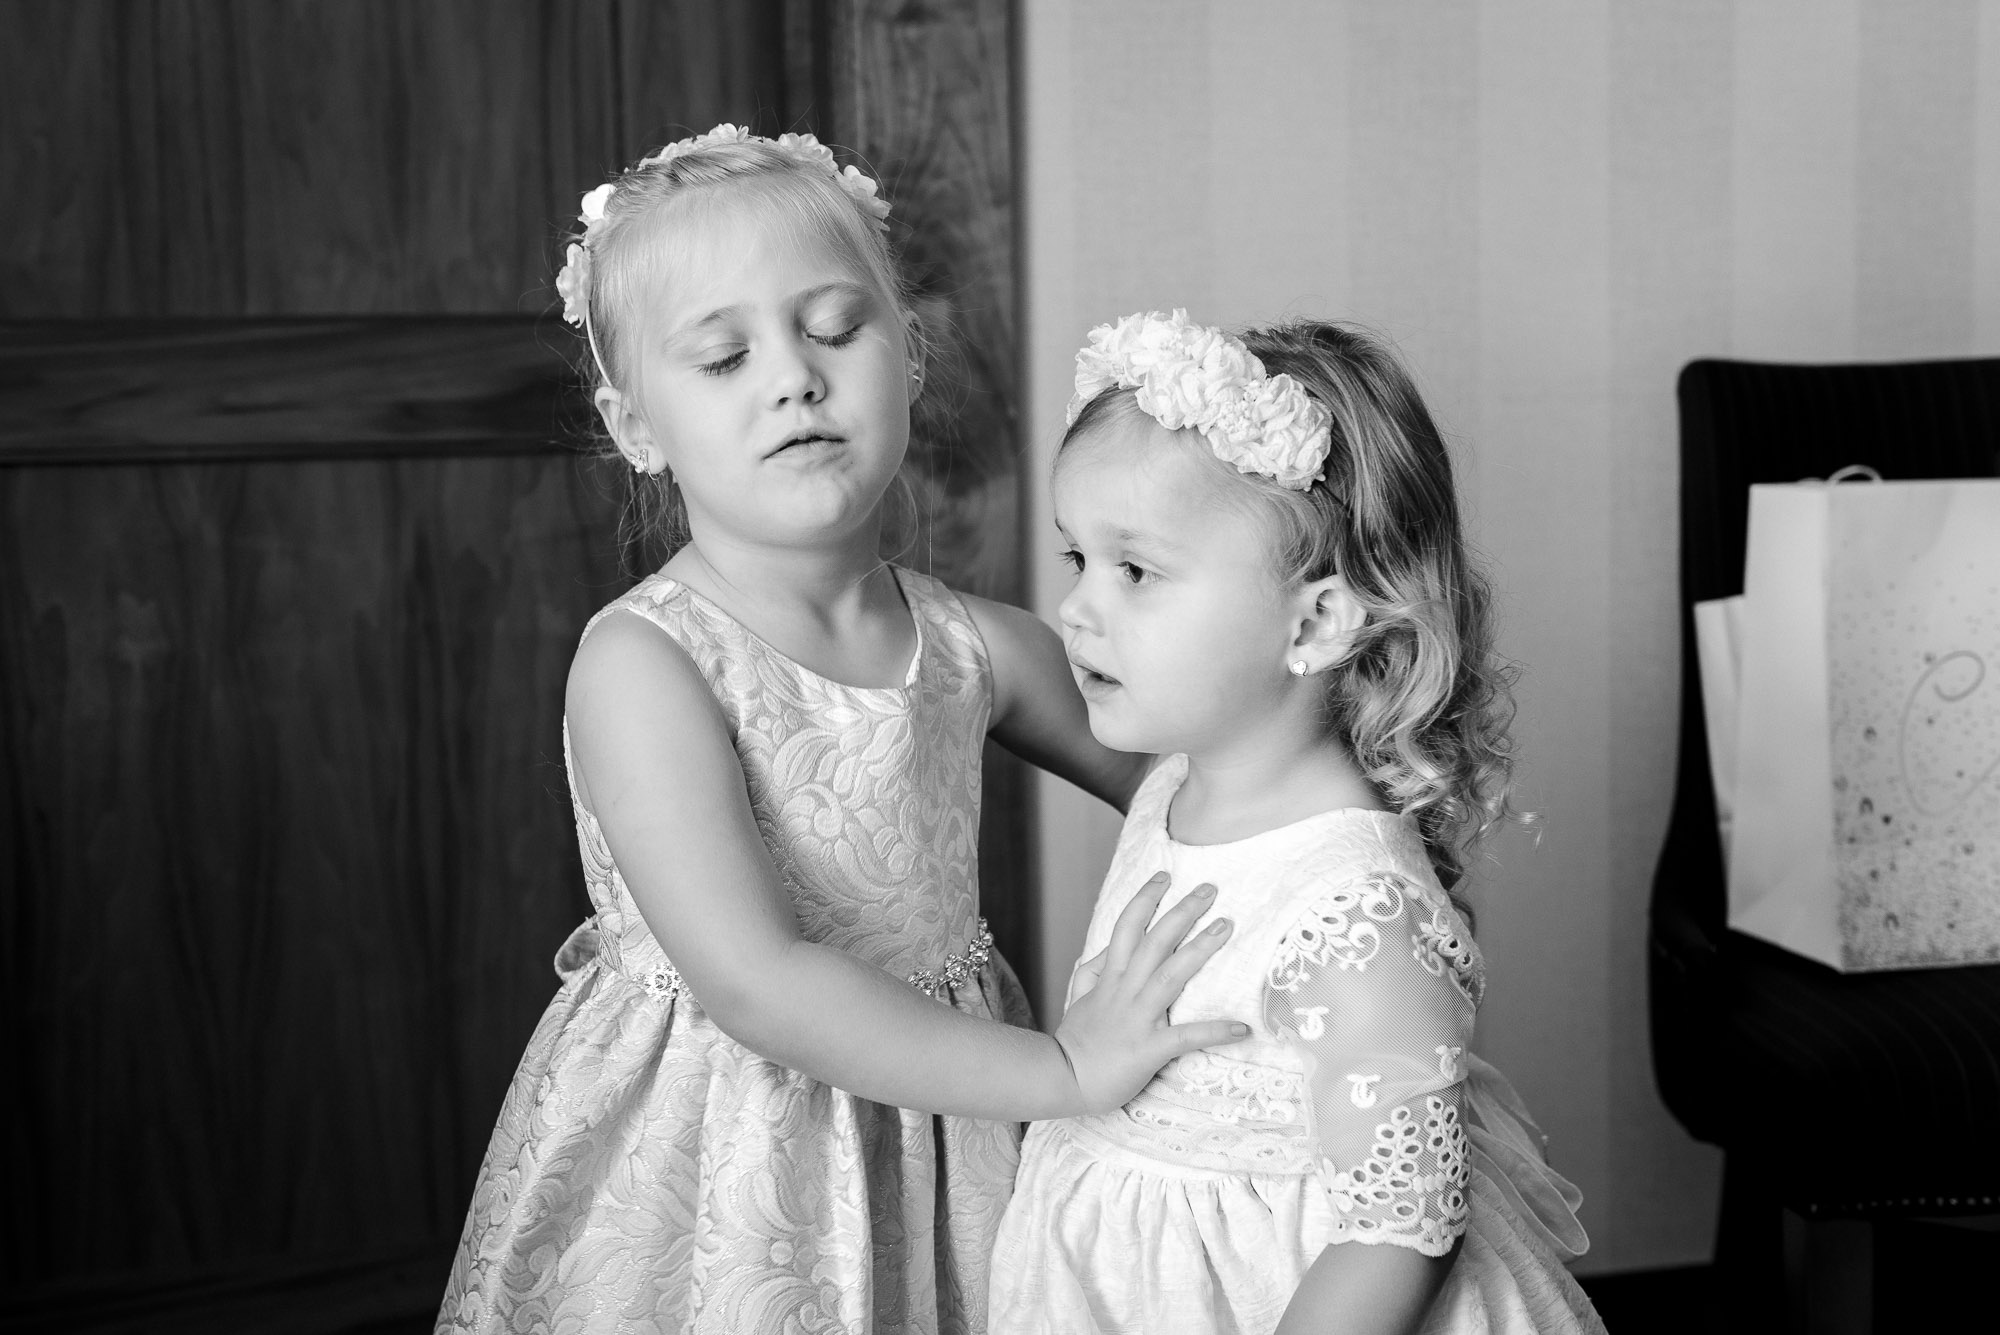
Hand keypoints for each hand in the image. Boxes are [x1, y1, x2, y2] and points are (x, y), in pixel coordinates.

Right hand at [1053, 872, 1250, 1113]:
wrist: (1062, 1080)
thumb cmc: (1076, 1040)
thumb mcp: (1078, 995)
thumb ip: (1094, 967)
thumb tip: (1110, 946)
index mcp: (1110, 978)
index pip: (1127, 928)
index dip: (1145, 899)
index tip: (1165, 876)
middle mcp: (1125, 991)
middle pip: (1155, 942)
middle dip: (1183, 912)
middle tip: (1210, 889)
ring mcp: (1138, 1019)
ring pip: (1171, 976)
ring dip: (1200, 950)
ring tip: (1226, 926)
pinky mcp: (1149, 1049)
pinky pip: (1186, 1038)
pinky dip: (1214, 1032)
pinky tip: (1242, 1028)